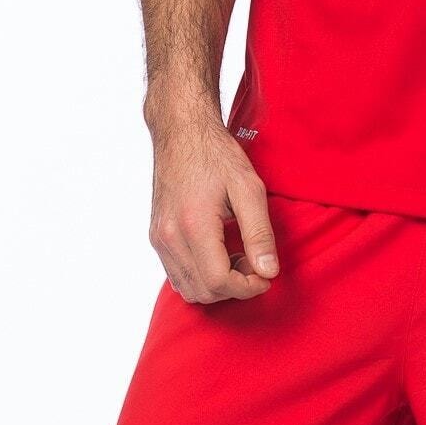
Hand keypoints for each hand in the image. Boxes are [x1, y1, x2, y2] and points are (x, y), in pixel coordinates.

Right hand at [147, 105, 280, 303]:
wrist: (181, 133)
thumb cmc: (217, 156)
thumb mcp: (249, 188)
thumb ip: (260, 233)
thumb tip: (269, 272)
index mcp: (194, 225)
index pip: (219, 281)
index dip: (247, 288)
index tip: (266, 276)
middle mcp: (170, 237)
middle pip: (203, 291)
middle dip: (235, 288)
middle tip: (255, 264)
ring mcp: (159, 238)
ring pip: (187, 288)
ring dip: (217, 285)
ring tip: (239, 257)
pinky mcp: (156, 236)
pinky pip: (177, 274)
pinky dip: (200, 276)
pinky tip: (220, 253)